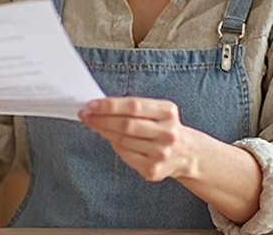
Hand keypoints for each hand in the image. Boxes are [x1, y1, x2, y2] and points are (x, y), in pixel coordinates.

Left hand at [79, 97, 195, 181]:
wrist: (186, 153)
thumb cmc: (162, 127)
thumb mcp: (157, 110)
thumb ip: (132, 106)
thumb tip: (99, 105)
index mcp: (167, 112)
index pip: (133, 105)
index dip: (109, 105)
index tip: (91, 104)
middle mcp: (167, 133)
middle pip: (126, 124)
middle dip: (101, 119)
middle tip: (86, 115)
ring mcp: (161, 153)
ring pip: (122, 140)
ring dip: (103, 131)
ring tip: (93, 124)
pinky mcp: (153, 169)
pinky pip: (124, 155)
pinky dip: (114, 145)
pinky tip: (110, 138)